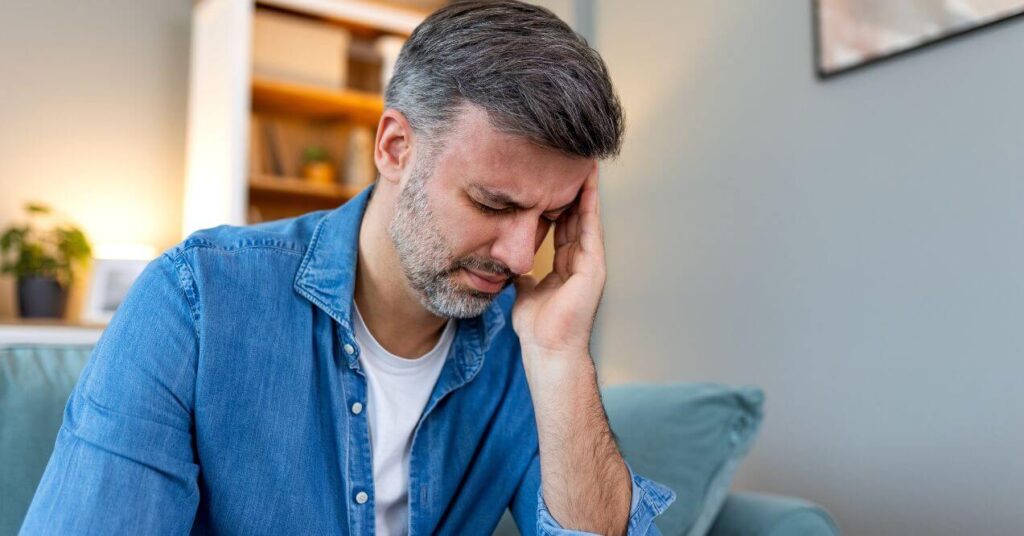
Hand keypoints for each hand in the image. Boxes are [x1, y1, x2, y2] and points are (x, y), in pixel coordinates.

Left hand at [512, 163, 604, 361]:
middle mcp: (580, 262)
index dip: (556, 205)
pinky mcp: (593, 266)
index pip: (561, 228)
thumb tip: (512, 266)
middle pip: (575, 218)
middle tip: (567, 163)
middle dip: (571, 192)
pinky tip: (587, 185)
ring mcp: (589, 263)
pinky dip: (589, 205)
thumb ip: (523, 276)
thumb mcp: (524, 292)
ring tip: (582, 163)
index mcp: (565, 268)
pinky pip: (590, 228)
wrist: (548, 349)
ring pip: (585, 218)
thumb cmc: (538, 329)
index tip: (549, 182)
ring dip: (584, 191)